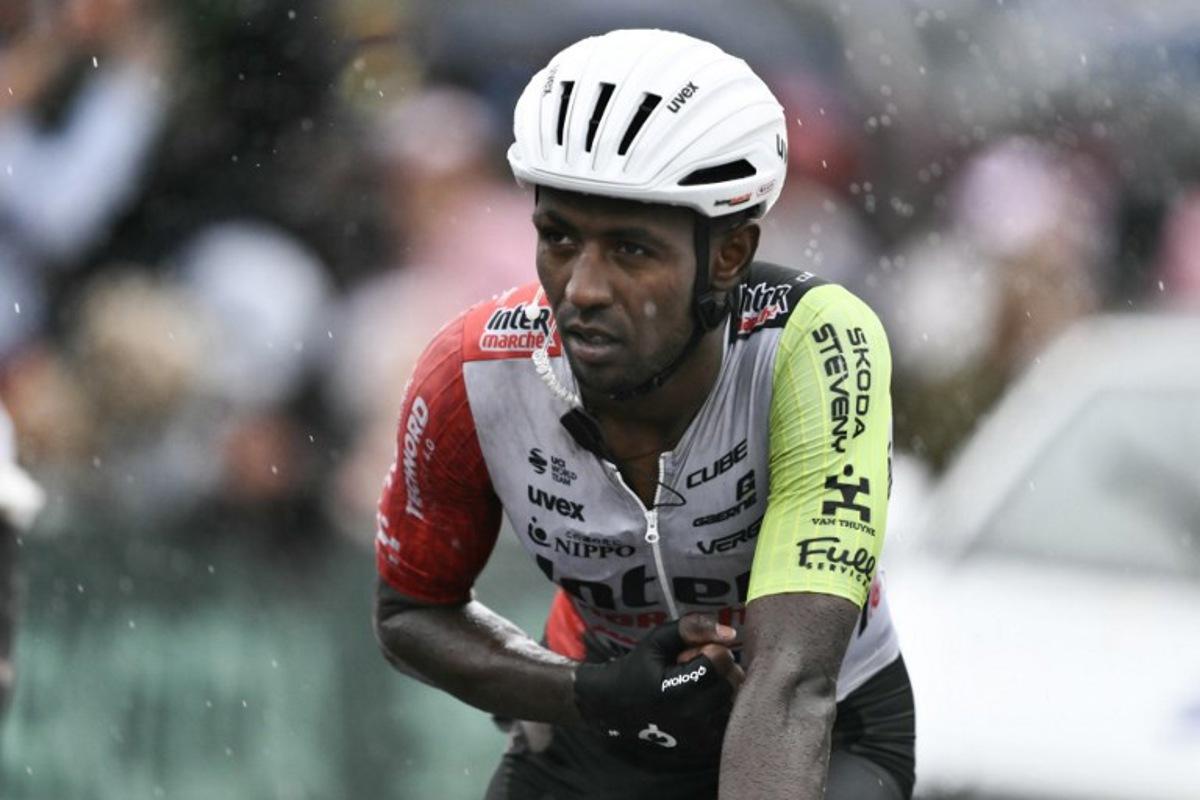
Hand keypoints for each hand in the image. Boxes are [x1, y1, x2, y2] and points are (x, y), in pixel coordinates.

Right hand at [573, 614, 741, 754]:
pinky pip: (731, 717)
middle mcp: (693, 719)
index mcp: (678, 692)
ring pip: (735, 699)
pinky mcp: (706, 747)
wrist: (616, 709)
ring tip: (693, 687)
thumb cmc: (638, 669)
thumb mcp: (658, 640)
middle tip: (691, 670)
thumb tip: (731, 634)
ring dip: (720, 687)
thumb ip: (693, 627)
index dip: (707, 650)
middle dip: (717, 669)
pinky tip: (699, 701)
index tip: (685, 656)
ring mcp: (701, 737)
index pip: (722, 659)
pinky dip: (720, 704)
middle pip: (733, 680)